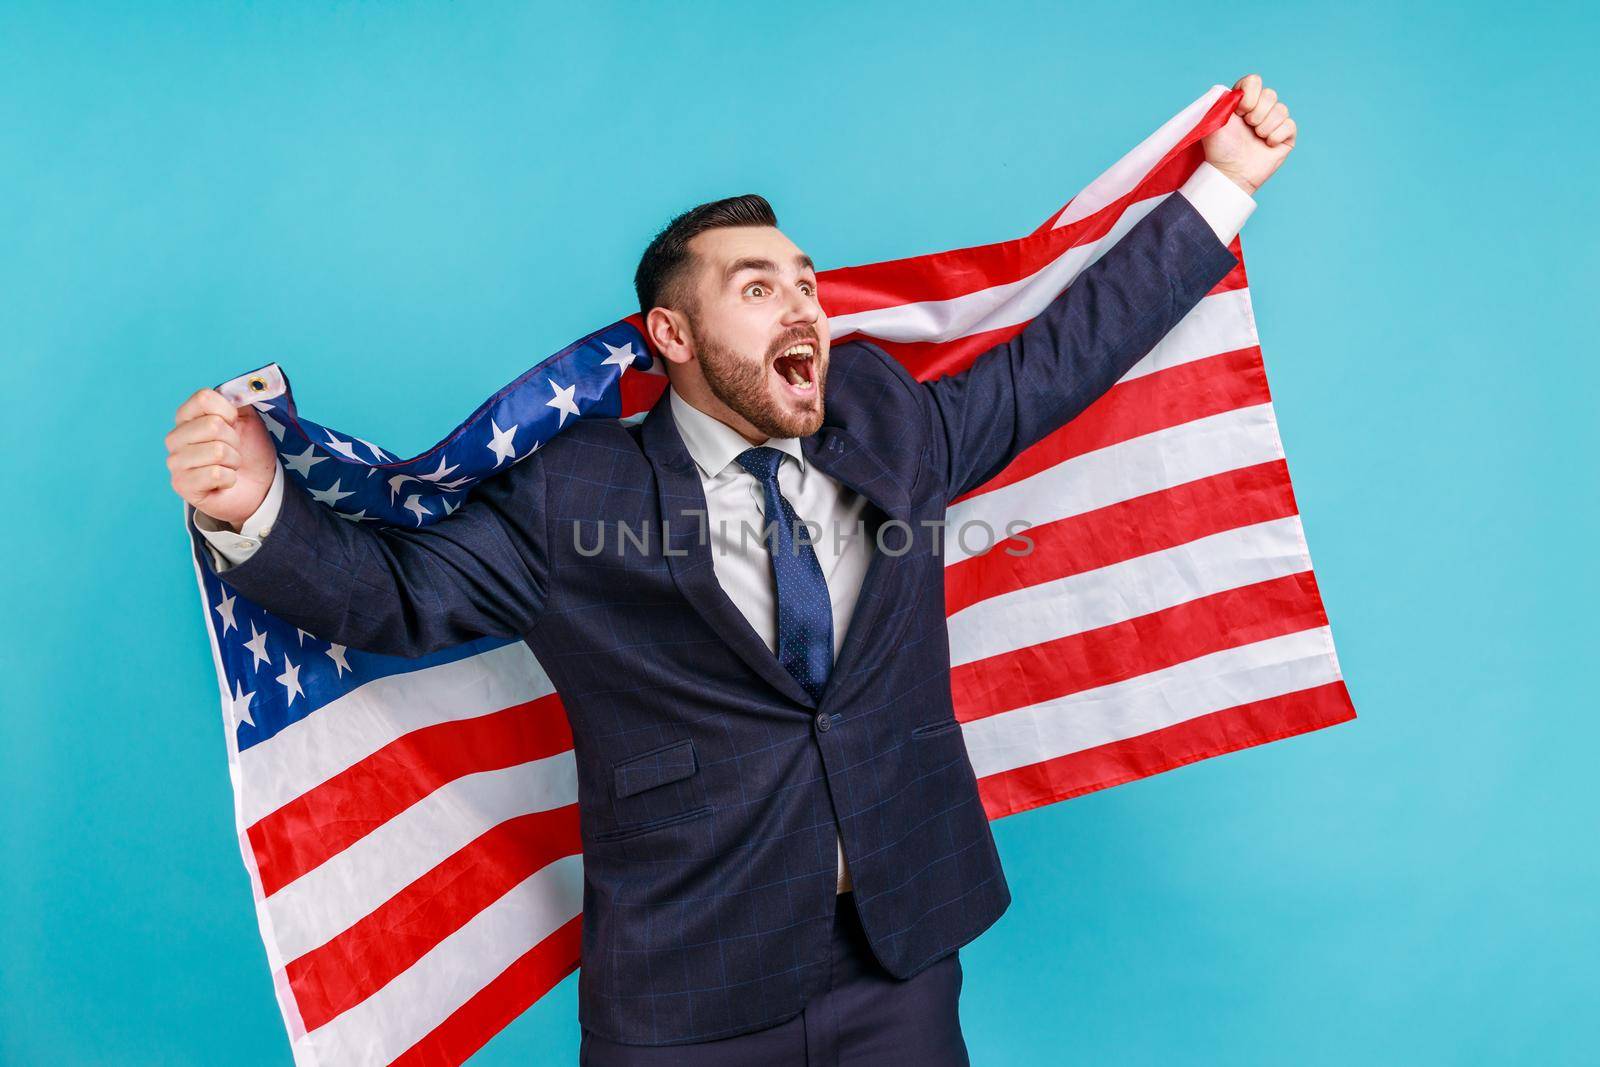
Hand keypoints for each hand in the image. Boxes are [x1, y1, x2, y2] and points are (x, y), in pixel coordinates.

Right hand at [167, 388, 277, 528]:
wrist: (258, 487)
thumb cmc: (249, 452)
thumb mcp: (248, 419)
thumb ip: (239, 399)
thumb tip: (240, 387)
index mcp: (187, 417)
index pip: (203, 398)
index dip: (228, 411)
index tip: (234, 424)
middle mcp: (175, 438)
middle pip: (212, 425)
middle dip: (234, 440)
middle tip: (233, 450)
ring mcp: (176, 462)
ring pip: (216, 451)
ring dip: (233, 460)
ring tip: (229, 466)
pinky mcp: (182, 485)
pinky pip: (216, 474)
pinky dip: (230, 478)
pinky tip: (225, 482)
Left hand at [1202, 74, 1296, 195]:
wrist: (1230, 172)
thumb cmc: (1219, 149)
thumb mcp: (1213, 121)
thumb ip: (1224, 99)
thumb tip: (1239, 91)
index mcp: (1243, 102)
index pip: (1254, 81)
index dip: (1250, 94)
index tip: (1239, 111)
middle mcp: (1259, 109)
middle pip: (1270, 94)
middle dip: (1257, 112)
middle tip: (1248, 127)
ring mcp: (1273, 122)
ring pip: (1282, 109)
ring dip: (1266, 126)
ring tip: (1256, 138)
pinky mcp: (1285, 136)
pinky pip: (1290, 125)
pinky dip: (1277, 135)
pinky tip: (1267, 145)